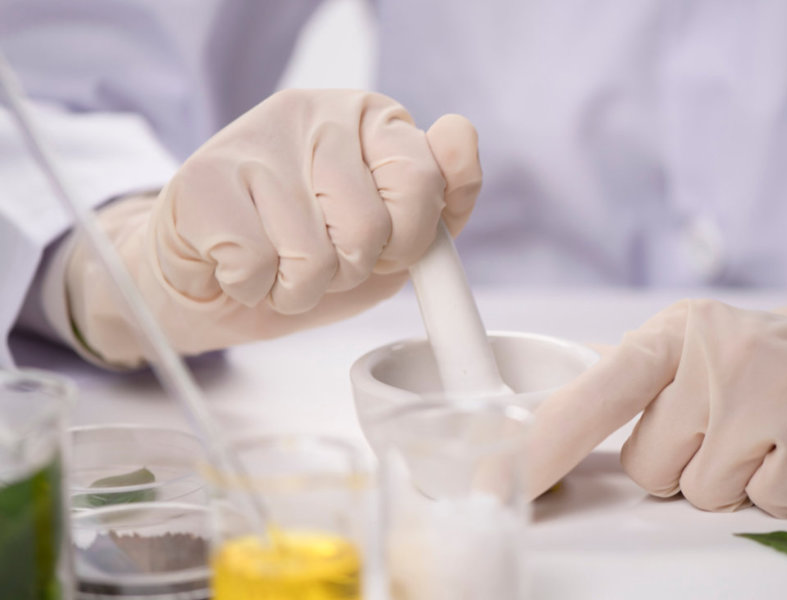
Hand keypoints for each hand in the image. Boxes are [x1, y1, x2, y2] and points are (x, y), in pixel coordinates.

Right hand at [49, 90, 480, 367]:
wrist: (212, 279)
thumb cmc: (309, 253)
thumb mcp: (394, 237)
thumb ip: (443, 202)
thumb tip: (460, 135)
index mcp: (371, 119)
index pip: (423, 178)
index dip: (409, 238)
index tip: (386, 247)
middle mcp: (316, 114)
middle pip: (370, 227)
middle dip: (349, 270)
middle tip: (320, 259)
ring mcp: (255, 140)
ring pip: (314, 257)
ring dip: (299, 288)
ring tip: (276, 264)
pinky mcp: (202, 179)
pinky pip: (257, 266)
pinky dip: (252, 287)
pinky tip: (238, 264)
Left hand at [526, 287, 786, 516]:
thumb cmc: (776, 365)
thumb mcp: (698, 351)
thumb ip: (637, 384)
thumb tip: (553, 425)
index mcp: (674, 331)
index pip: (596, 392)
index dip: (546, 442)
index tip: (496, 478)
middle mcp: (714, 352)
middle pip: (648, 467)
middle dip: (683, 466)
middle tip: (730, 429)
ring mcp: (766, 389)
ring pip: (701, 492)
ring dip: (733, 480)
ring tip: (768, 436)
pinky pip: (764, 503)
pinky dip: (784, 491)